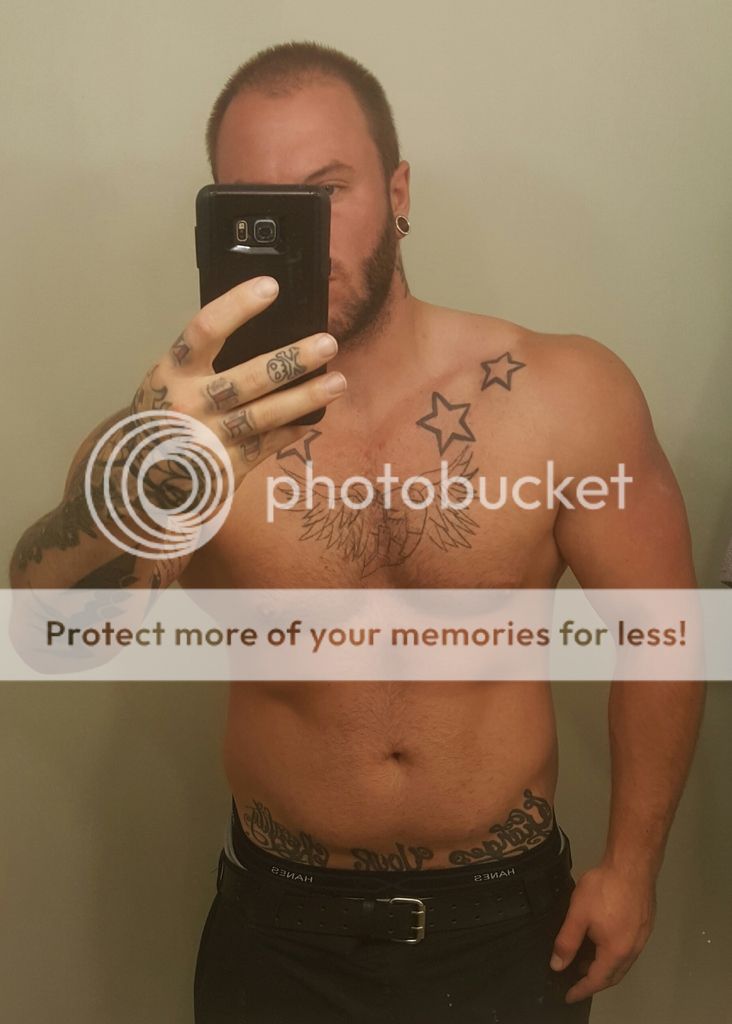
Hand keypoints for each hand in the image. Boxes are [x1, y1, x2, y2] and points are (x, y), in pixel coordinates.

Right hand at [131, 274, 344, 491]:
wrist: (137, 472)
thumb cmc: (162, 413)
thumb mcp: (171, 378)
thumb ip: (205, 359)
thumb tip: (266, 332)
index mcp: (173, 371)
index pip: (206, 330)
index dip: (238, 306)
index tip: (270, 287)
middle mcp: (189, 403)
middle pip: (248, 377)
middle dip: (292, 360)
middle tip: (327, 343)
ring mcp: (208, 438)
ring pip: (264, 415)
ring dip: (305, 398)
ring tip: (338, 383)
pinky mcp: (224, 467)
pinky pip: (266, 444)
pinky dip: (292, 430)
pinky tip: (314, 418)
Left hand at [549, 863, 655, 1003]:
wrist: (632, 865)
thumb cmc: (605, 888)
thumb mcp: (578, 914)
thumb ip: (566, 942)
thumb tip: (557, 965)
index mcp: (615, 952)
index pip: (596, 981)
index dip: (581, 990)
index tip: (569, 996)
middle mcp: (632, 950)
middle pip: (612, 976)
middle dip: (594, 982)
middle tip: (575, 980)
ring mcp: (641, 938)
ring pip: (622, 963)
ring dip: (604, 967)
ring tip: (585, 961)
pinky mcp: (644, 925)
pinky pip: (628, 949)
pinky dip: (614, 954)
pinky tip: (602, 941)